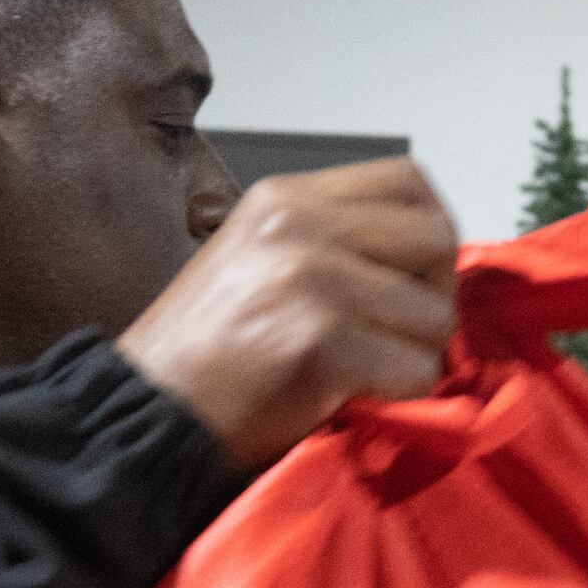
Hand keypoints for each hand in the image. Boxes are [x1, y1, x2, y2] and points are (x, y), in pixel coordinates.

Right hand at [117, 158, 458, 467]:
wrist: (150, 406)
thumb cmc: (212, 347)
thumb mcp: (267, 259)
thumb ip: (341, 245)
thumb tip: (432, 265)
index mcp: (286, 197)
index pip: (409, 181)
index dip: (428, 235)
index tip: (410, 279)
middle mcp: (300, 222)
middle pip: (438, 240)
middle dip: (434, 297)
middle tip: (395, 333)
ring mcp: (311, 276)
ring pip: (436, 315)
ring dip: (415, 356)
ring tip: (361, 368)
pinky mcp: (320, 338)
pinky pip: (417, 370)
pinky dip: (398, 395)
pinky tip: (350, 395)